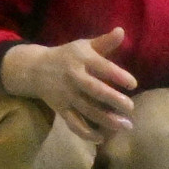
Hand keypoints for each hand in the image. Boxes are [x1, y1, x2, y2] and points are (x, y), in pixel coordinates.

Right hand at [0, 27, 136, 141]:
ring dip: (106, 120)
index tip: (133, 84)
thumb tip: (122, 31)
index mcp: (81, 59)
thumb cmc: (68, 56)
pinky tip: (101, 138)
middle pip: (94, 90)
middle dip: (113, 100)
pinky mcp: (60, 109)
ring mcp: (66, 95)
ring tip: (126, 125)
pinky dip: (85, 133)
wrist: (35, 69)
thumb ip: (105, 42)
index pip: (102, 67)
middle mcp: (73, 77)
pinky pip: (73, 123)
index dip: (118, 75)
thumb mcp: (84, 46)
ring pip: (87, 109)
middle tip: (131, 107)